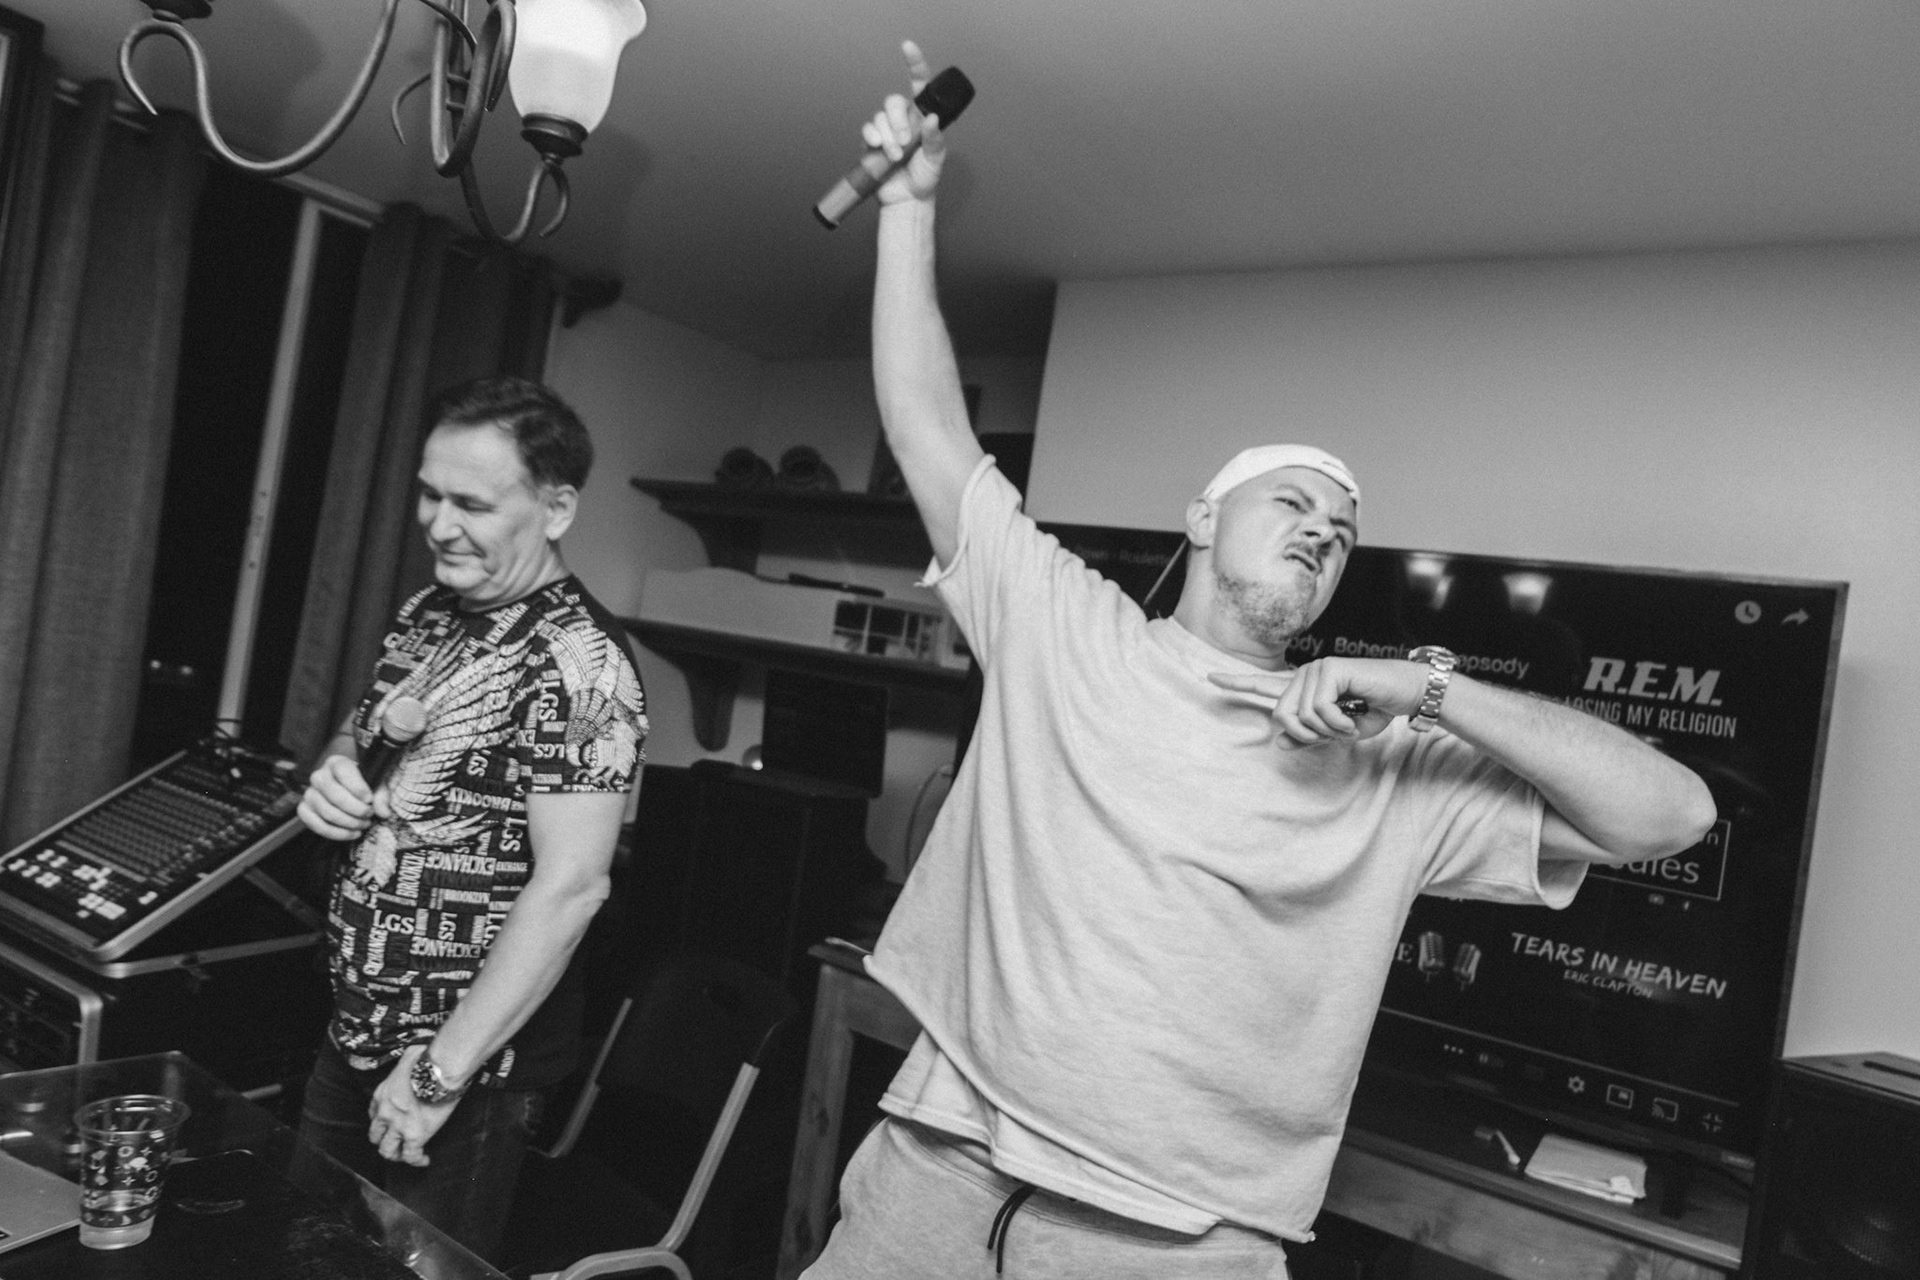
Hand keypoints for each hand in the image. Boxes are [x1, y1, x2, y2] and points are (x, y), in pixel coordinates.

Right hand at [295, 753, 386, 840]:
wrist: (347, 791)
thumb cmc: (363, 785)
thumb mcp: (376, 784)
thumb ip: (382, 796)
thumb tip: (384, 813)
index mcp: (336, 763)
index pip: (343, 771)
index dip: (357, 787)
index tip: (369, 799)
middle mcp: (319, 776)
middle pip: (335, 796)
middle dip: (356, 809)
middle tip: (369, 814)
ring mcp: (309, 794)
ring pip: (327, 813)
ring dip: (349, 823)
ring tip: (363, 824)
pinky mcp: (304, 810)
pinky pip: (316, 825)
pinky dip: (337, 833)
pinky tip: (352, 833)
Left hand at [367, 1045, 458, 1166]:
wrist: (437, 1072)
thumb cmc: (427, 1060)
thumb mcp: (409, 1055)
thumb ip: (409, 1058)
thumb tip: (420, 1050)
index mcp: (382, 1094)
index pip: (373, 1114)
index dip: (381, 1121)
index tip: (390, 1123)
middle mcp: (385, 1113)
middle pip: (376, 1136)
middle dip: (385, 1140)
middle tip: (397, 1142)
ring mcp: (398, 1127)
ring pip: (388, 1151)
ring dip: (397, 1154)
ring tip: (408, 1154)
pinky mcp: (414, 1136)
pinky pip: (411, 1156)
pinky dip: (416, 1160)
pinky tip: (423, 1160)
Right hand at [862, 40, 945, 205]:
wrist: (907, 199)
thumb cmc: (925, 177)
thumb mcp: (936, 159)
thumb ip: (935, 139)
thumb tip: (931, 119)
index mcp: (921, 116)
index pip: (918, 84)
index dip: (914, 63)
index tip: (907, 46)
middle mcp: (903, 119)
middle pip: (893, 102)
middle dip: (898, 121)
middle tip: (906, 142)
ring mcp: (886, 130)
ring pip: (880, 118)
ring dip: (888, 137)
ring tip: (896, 156)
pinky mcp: (871, 142)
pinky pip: (867, 130)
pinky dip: (872, 137)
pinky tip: (877, 147)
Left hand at [1209, 657, 1424, 748]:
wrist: (1404, 694)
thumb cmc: (1375, 710)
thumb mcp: (1339, 733)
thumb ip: (1308, 737)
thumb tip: (1278, 742)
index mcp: (1303, 689)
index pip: (1264, 685)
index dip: (1237, 683)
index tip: (1210, 678)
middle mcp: (1305, 676)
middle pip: (1282, 716)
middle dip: (1309, 735)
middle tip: (1337, 733)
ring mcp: (1316, 670)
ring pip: (1301, 716)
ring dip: (1329, 730)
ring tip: (1349, 722)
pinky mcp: (1329, 669)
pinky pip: (1320, 709)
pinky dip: (1339, 722)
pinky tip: (1354, 714)